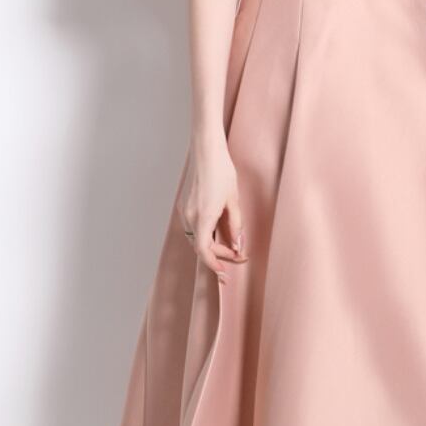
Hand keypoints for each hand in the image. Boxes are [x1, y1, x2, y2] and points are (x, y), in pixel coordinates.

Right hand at [180, 137, 246, 282]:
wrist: (206, 150)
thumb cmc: (222, 171)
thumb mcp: (234, 200)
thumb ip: (235, 225)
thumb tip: (237, 245)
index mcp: (202, 217)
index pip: (204, 251)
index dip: (214, 265)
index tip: (224, 274)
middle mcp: (189, 216)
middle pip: (201, 247)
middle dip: (219, 255)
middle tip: (239, 256)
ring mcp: (185, 211)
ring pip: (196, 238)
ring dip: (212, 246)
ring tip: (232, 247)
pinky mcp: (185, 205)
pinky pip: (194, 228)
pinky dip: (206, 235)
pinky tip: (219, 233)